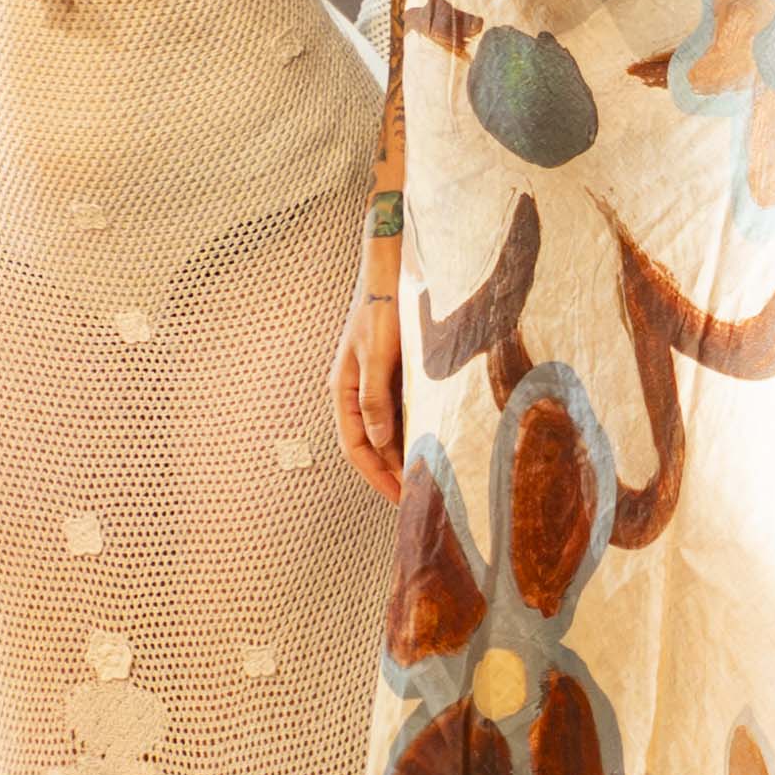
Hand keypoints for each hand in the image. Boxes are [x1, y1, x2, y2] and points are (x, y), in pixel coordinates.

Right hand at [332, 249, 406, 495]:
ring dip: (402, 457)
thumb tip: (378, 442)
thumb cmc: (381, 309)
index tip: (399, 499)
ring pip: (386, 433)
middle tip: (416, 501)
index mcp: (343, 390)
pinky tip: (430, 446)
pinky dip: (412, 434)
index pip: (355, 447)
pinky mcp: (395, 376)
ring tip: (426, 481)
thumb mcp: (376, 354)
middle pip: (370, 446)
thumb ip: (376, 398)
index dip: (376, 476)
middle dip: (389, 474)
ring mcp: (375, 385)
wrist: (392, 272)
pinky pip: (401, 415)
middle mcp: (356, 392)